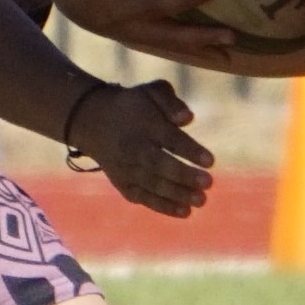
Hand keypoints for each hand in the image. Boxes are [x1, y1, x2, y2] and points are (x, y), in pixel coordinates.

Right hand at [45, 0, 244, 71]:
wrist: (73, 9)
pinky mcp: (146, 39)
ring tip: (231, 35)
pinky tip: (228, 55)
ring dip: (201, 36)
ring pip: (168, 35)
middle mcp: (115, 13)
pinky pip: (175, 47)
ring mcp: (132, 30)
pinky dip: (200, 51)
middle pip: (153, 6)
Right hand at [64, 73, 213, 217]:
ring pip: (152, 185)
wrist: (93, 122)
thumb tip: (188, 119)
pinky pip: (143, 198)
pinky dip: (163, 206)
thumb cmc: (134, 106)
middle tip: (209, 183)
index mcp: (144, 125)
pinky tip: (185, 212)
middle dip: (184, 176)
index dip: (190, 150)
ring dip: (177, 194)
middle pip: (159, 165)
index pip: (169, 138)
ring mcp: (126, 169)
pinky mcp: (123, 184)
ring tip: (201, 200)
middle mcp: (133, 149)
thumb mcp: (151, 92)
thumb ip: (171, 102)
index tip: (211, 161)